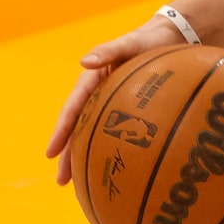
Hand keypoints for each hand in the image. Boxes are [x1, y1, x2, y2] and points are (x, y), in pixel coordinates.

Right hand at [47, 16, 187, 185]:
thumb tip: (85, 61)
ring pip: (96, 135)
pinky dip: (113, 150)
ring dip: (87, 158)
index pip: (72, 110)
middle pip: (80, 130)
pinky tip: (117, 170)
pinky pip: (119, 133)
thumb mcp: (129, 42)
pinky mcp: (132, 110)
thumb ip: (108, 50)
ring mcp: (115, 104)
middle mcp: (99, 96)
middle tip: (62, 181)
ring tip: (80, 185)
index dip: (61, 133)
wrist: (172, 38)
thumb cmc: (148, 40)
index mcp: (92, 81)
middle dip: (69, 156)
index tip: (50, 153)